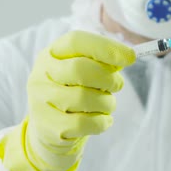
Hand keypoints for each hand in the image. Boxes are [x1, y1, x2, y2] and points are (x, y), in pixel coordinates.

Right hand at [0, 31, 134, 170]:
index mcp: (50, 54)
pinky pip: (83, 123)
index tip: (130, 57)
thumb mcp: (80, 72)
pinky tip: (103, 120)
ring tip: (108, 104)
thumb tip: (126, 57)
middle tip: (118, 85)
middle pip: (80, 69)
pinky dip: (101, 122)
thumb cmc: (71, 93)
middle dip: (108, 78)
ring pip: (83, 98)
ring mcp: (41, 101)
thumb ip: (100, 62)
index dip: (106, 47)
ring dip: (107, 102)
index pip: (77, 41)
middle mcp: (41, 74)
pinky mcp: (47, 127)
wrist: (47, 129)